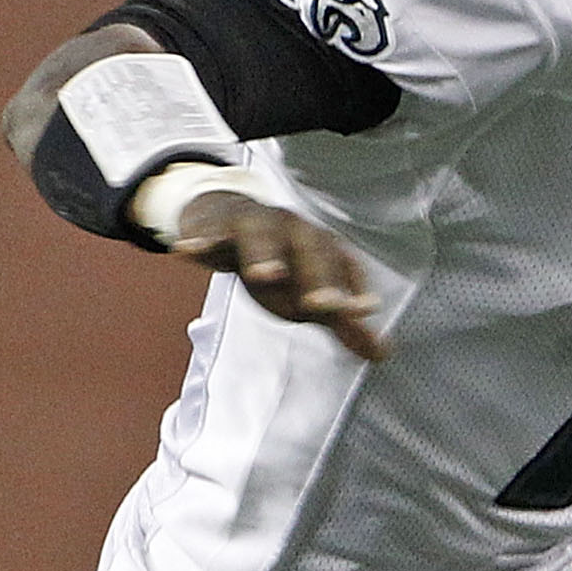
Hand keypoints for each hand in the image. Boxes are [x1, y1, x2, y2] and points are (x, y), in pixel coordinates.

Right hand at [172, 190, 385, 360]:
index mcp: (321, 247)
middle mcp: (294, 230)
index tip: (363, 311)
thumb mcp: (309, 289)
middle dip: (315, 276)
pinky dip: (200, 240)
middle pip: (308, 250)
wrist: (229, 216)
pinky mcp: (216, 225)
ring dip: (263, 254)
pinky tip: (188, 252)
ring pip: (261, 235)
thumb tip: (383, 353)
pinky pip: (208, 231)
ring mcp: (255, 224)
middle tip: (319, 306)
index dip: (354, 288)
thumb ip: (342, 321)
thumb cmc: (279, 259)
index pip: (343, 267)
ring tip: (264, 276)